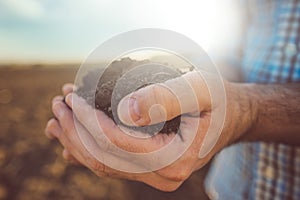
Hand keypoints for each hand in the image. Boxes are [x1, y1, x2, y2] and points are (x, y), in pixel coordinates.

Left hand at [45, 71, 253, 190]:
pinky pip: (112, 166)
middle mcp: (164, 175)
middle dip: (74, 131)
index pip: (116, 143)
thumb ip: (165, 98)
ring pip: (103, 164)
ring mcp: (156, 176)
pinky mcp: (149, 170)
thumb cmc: (216, 99)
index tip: (71, 98)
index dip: (88, 120)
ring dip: (75, 142)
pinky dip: (87, 151)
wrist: (230, 117)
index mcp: (175, 159)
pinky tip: (68, 142)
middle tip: (56, 105)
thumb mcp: (198, 89)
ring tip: (54, 121)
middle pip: (104, 158)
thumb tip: (125, 111)